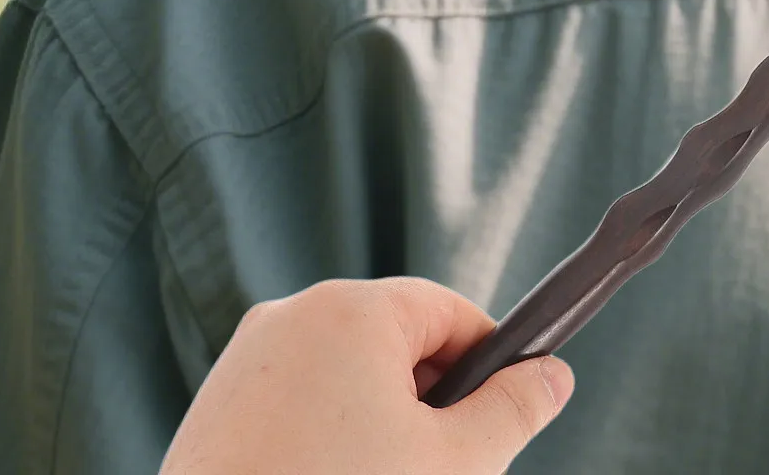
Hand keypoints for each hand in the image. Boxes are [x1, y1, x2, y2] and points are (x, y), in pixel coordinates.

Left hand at [160, 278, 573, 474]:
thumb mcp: (452, 465)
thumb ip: (512, 411)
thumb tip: (552, 374)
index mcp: (353, 309)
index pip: (448, 313)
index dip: (488, 364)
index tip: (502, 418)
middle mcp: (293, 314)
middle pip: (395, 342)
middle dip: (430, 401)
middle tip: (443, 469)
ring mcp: (246, 360)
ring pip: (343, 376)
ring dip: (378, 423)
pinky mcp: (215, 406)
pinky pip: (294, 402)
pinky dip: (324, 439)